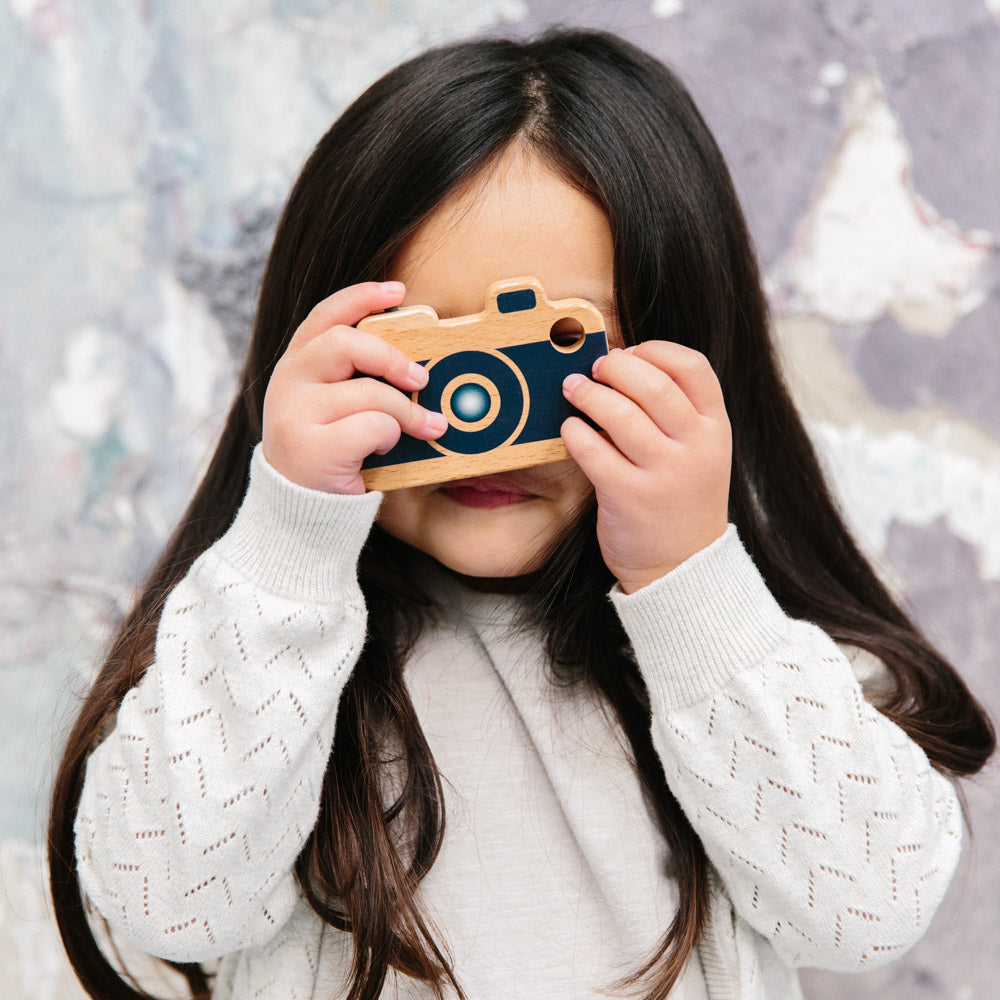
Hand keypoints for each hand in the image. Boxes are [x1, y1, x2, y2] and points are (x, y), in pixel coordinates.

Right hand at [262, 282, 447, 493]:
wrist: (300, 513)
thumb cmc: (332, 455)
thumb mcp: (336, 408)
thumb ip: (359, 379)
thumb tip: (419, 363)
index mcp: (295, 366)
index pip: (325, 316)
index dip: (362, 297)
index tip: (398, 291)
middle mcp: (287, 383)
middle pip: (345, 343)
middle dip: (392, 358)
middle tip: (421, 379)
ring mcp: (295, 416)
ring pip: (368, 392)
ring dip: (406, 411)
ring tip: (424, 427)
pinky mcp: (312, 449)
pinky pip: (372, 426)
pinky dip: (391, 436)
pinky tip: (386, 448)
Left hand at [560, 342, 731, 592]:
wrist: (682, 567)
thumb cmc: (681, 498)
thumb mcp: (700, 452)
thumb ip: (677, 412)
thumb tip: (621, 361)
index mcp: (716, 429)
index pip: (693, 366)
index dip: (655, 350)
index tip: (630, 351)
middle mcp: (696, 448)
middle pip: (653, 384)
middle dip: (615, 366)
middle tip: (594, 366)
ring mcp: (664, 474)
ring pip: (620, 413)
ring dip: (588, 393)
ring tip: (573, 389)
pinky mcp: (629, 497)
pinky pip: (593, 451)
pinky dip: (575, 432)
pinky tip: (570, 428)